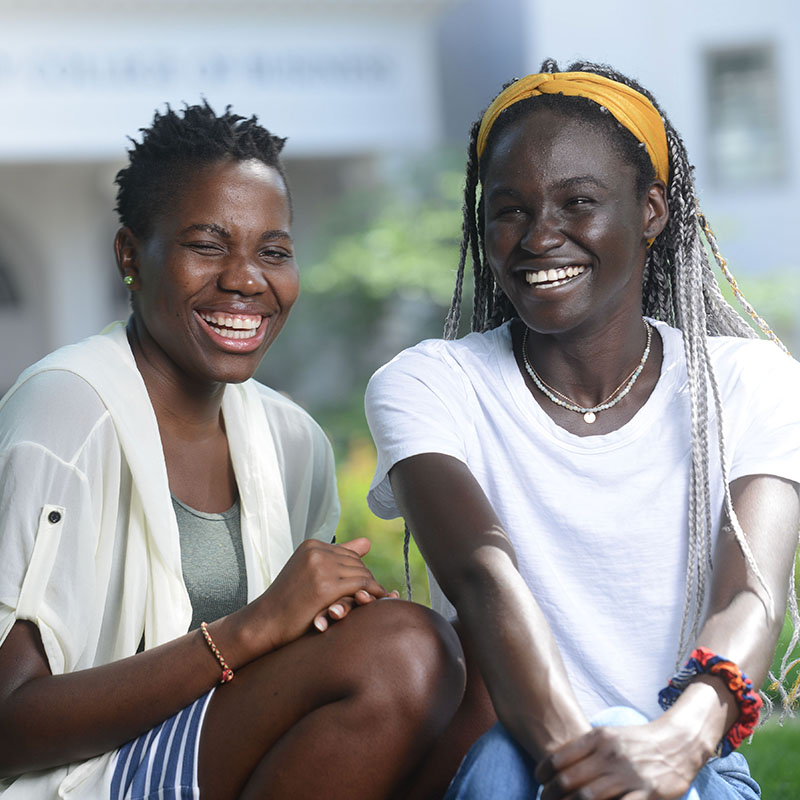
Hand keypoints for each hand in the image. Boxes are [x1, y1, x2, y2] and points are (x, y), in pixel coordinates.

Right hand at [237, 537, 390, 656]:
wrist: (265, 623)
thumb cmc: (287, 602)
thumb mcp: (310, 571)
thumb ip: (338, 556)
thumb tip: (368, 542)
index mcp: (312, 545)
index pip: (349, 554)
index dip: (360, 572)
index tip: (366, 587)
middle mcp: (316, 552)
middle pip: (357, 563)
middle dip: (367, 579)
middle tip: (376, 595)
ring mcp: (320, 567)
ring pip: (362, 573)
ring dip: (372, 588)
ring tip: (379, 600)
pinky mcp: (325, 586)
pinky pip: (361, 585)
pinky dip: (373, 592)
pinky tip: (378, 602)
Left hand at [536, 720, 700, 799]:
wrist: (678, 742)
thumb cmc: (638, 742)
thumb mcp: (609, 736)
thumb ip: (586, 748)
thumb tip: (557, 765)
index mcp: (598, 738)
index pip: (560, 757)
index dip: (544, 772)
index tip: (539, 781)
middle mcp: (610, 755)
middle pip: (569, 781)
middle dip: (551, 796)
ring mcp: (628, 775)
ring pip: (588, 797)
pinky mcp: (647, 793)